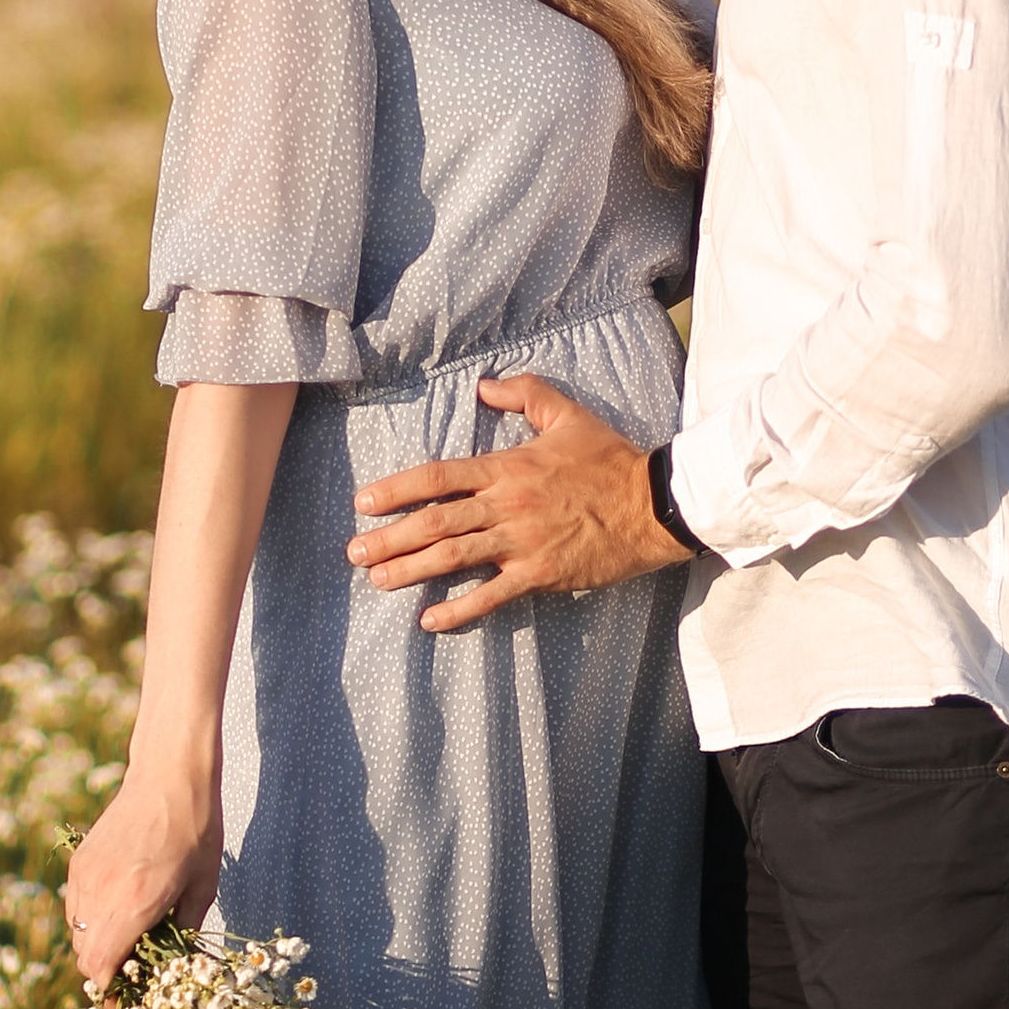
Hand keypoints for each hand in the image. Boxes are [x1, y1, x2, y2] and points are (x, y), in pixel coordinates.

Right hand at [63, 755, 221, 989]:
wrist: (169, 777)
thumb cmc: (196, 832)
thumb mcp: (201, 889)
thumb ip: (181, 934)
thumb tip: (169, 968)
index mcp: (134, 903)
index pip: (99, 966)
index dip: (108, 992)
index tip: (123, 1003)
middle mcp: (101, 892)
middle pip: (85, 957)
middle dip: (105, 973)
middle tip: (133, 974)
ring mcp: (85, 876)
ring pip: (77, 934)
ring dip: (97, 947)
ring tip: (128, 941)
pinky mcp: (79, 862)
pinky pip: (75, 908)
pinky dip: (91, 921)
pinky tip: (118, 910)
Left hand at [348, 373, 682, 631]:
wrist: (654, 504)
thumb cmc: (610, 459)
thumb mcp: (568, 414)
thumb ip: (524, 395)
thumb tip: (484, 387)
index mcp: (507, 467)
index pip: (438, 477)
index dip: (397, 489)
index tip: (364, 502)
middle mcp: (506, 505)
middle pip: (434, 521)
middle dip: (389, 537)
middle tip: (354, 550)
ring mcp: (521, 543)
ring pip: (453, 557)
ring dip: (409, 570)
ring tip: (376, 580)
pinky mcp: (541, 574)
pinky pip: (492, 595)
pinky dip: (459, 610)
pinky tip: (429, 620)